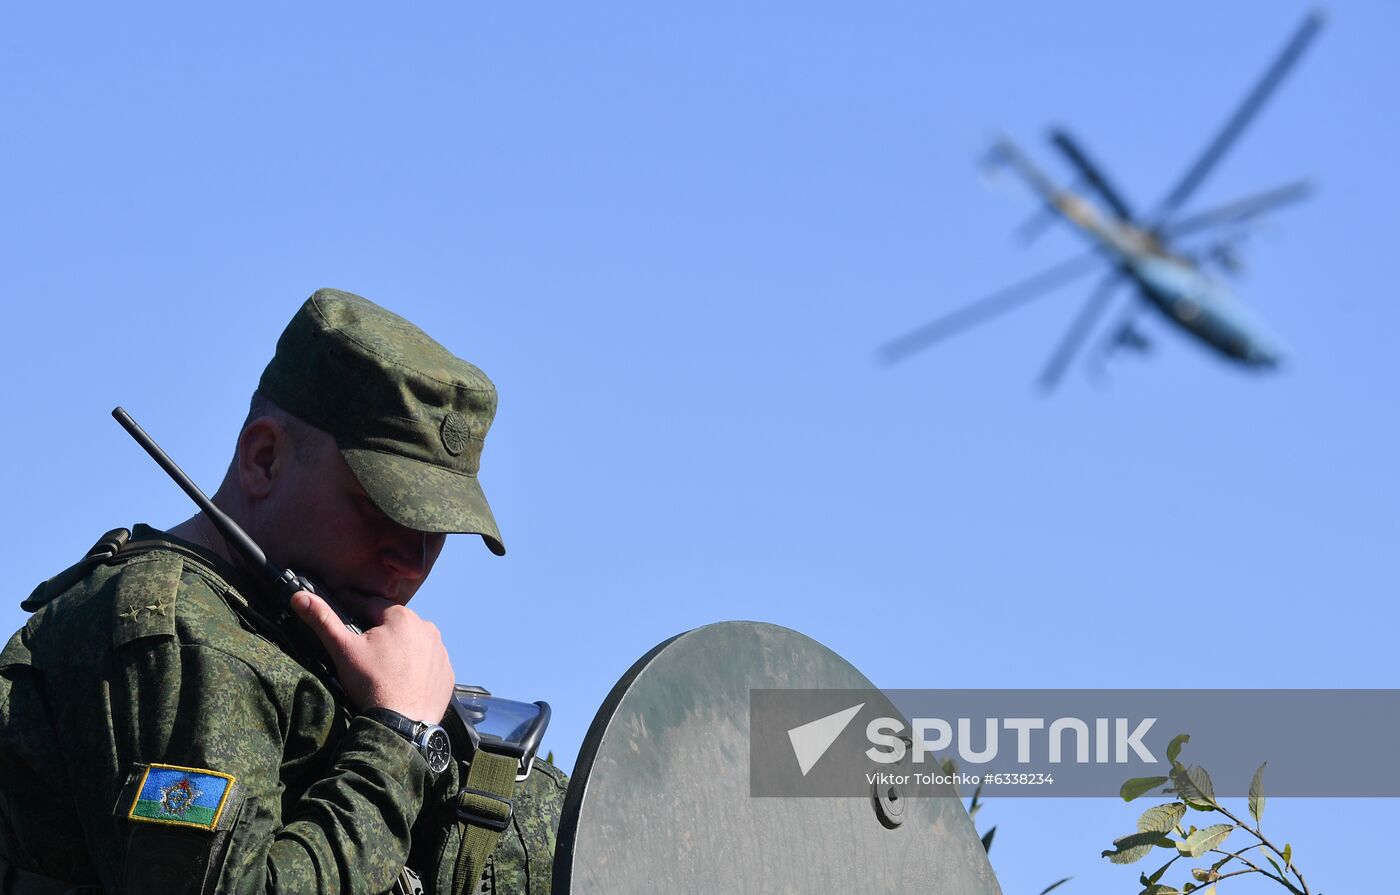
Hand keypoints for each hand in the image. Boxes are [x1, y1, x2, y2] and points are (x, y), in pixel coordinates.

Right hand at [291, 590, 454, 722]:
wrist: (401, 724)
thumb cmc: (371, 683)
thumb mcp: (342, 650)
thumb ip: (323, 620)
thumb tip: (300, 596)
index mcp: (402, 617)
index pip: (371, 607)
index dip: (355, 615)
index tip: (347, 629)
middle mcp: (427, 629)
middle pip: (395, 625)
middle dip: (379, 635)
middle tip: (364, 658)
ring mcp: (441, 652)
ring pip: (413, 644)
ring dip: (400, 651)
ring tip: (383, 672)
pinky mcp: (447, 673)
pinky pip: (429, 664)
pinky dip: (417, 670)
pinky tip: (402, 682)